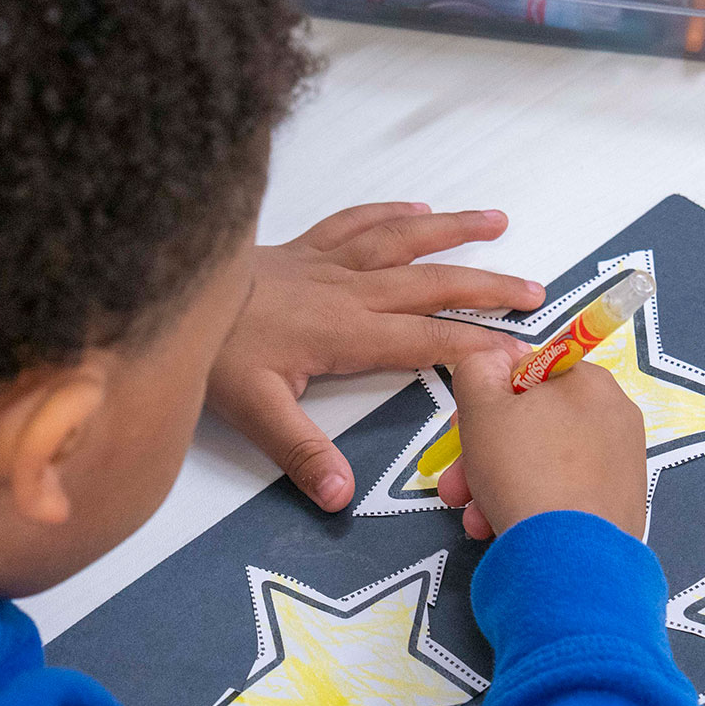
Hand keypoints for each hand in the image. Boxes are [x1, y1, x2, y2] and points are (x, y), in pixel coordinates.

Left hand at [208, 202, 542, 510]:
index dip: (478, 346)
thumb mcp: (255, 413)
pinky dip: (391, 213)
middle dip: (486, 287)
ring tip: (497, 222)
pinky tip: (418, 208)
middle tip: (534, 291)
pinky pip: (357, 221)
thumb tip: (341, 496)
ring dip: (452, 231)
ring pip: (402, 240)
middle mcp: (348, 291)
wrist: (170, 289)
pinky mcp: (303, 248)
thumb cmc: (212, 351)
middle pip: (431, 283)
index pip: (428, 340)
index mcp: (347, 332)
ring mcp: (326, 262)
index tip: (520, 353)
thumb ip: (302, 454)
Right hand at [436, 348, 646, 540]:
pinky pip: (564, 493)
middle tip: (455, 484)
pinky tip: (502, 527)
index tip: (463, 431)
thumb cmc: (523, 470)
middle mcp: (615, 417)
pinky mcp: (620, 506)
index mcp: (589, 382)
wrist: (570, 558)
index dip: (487, 400)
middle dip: (484, 453)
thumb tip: (492, 361)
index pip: (528, 374)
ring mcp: (622, 465)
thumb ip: (477, 370)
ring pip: (543, 463)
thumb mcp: (481, 407)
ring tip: (474, 515)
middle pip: (533, 424)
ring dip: (498, 484)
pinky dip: (531, 504)